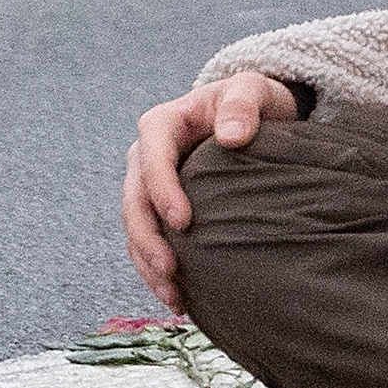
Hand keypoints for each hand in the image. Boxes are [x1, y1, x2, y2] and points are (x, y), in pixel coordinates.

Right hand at [119, 73, 300, 313]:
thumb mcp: (253, 89)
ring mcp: (149, 186)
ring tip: (173, 297)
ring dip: (147, 264)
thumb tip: (231, 136)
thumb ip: (244, 104)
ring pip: (135, 229)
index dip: (161, 190)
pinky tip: (178, 299)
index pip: (151, 157)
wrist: (252, 116)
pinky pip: (148, 243)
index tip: (183, 221)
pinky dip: (156, 271)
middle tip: (172, 270)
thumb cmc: (251, 101)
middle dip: (147, 239)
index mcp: (163, 124)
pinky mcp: (159, 210)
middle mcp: (146, 156)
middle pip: (134, 201)